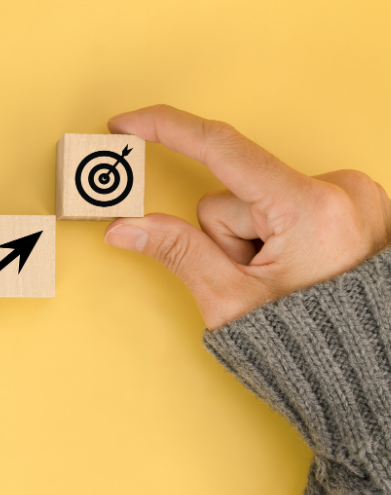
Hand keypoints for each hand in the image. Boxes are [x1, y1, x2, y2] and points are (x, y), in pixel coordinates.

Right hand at [103, 105, 390, 329]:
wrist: (367, 371)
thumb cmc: (310, 347)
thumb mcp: (232, 302)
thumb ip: (177, 253)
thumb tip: (127, 227)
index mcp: (310, 211)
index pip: (223, 149)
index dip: (167, 129)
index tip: (129, 123)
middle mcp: (340, 191)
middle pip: (238, 193)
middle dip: (228, 236)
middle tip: (252, 279)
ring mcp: (353, 196)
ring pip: (262, 199)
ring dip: (255, 238)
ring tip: (280, 280)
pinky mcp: (355, 203)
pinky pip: (290, 203)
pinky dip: (280, 234)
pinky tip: (296, 265)